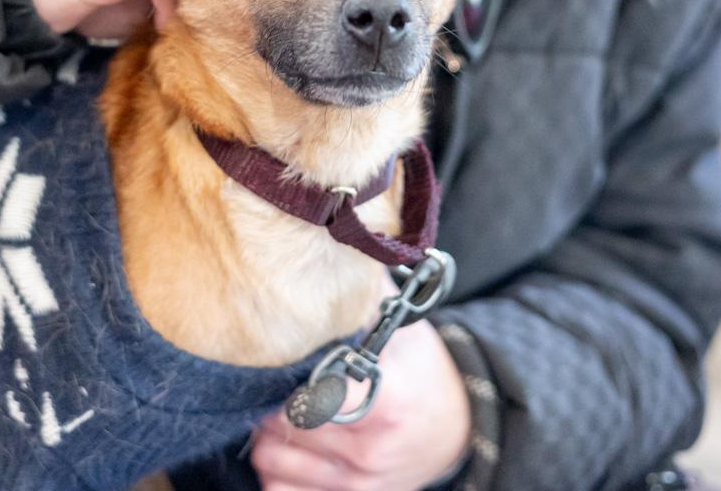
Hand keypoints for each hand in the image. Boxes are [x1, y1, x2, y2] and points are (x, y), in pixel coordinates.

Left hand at [252, 318, 471, 490]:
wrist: (457, 427)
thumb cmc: (422, 371)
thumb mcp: (403, 329)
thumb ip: (364, 296)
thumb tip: (331, 252)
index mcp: (386, 400)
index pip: (315, 394)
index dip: (288, 374)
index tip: (281, 358)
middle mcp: (370, 449)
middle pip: (286, 425)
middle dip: (267, 400)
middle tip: (267, 379)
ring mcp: (360, 482)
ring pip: (274, 462)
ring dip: (264, 435)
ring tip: (273, 410)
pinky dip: (274, 471)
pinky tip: (282, 446)